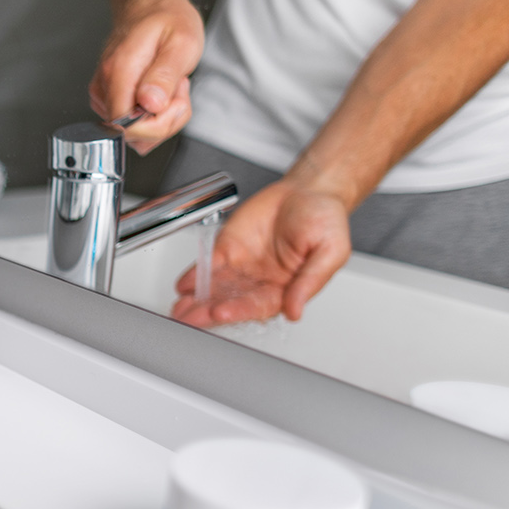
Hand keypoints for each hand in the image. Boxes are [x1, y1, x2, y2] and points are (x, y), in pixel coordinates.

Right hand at [89, 0, 202, 153]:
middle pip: (131, 134)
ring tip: (170, 85)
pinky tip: (160, 91)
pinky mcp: (109, 100)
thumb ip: (164, 76)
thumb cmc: (167, 20)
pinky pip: (133, 125)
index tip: (175, 100)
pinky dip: (154, 115)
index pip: (127, 127)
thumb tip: (150, 105)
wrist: (150, 4)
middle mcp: (104, 86)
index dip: (157, 124)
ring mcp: (104, 95)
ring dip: (162, 118)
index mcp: (118, 72)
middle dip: (165, 121)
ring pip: (134, 133)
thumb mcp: (181, 42)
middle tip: (178, 88)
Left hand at [171, 179, 351, 325]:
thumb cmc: (325, 220)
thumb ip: (310, 282)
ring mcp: (243, 267)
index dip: (239, 310)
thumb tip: (295, 312)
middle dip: (208, 311)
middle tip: (189, 318)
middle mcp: (260, 282)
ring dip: (196, 299)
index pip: (258, 306)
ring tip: (179, 309)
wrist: (309, 190)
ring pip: (215, 287)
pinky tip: (184, 285)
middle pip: (231, 301)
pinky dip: (195, 274)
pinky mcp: (228, 248)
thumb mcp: (330, 251)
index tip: (221, 313)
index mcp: (285, 289)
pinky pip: (209, 263)